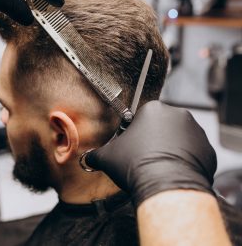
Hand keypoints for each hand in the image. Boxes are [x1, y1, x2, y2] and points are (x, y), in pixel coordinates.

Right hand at [85, 101, 216, 206]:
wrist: (165, 186)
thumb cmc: (136, 165)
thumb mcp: (107, 157)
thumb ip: (96, 154)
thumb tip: (87, 158)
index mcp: (153, 109)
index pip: (141, 117)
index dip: (135, 134)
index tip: (132, 147)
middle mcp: (177, 114)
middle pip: (161, 126)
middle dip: (154, 140)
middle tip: (144, 158)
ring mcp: (196, 131)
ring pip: (178, 139)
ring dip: (170, 149)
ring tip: (159, 167)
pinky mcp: (208, 150)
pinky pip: (194, 153)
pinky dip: (185, 161)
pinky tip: (173, 172)